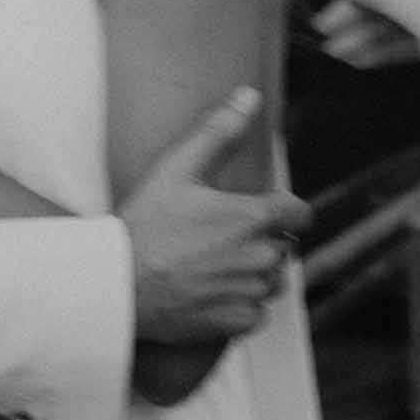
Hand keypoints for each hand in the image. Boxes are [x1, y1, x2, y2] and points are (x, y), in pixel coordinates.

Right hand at [119, 88, 309, 343]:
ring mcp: (252, 292)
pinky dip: (240, 304)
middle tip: (219, 239)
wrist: (119, 286)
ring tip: (214, 266)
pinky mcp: (239, 323)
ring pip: (272, 281)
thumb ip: (218, 132)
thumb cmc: (146, 226)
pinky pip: (256, 313)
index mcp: (254, 218)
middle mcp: (262, 257)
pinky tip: (210, 292)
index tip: (262, 213)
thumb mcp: (177, 170)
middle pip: (283, 247)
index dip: (284, 211)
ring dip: (254, 274)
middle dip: (261, 242)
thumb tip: (249, 97)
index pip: (300, 213)